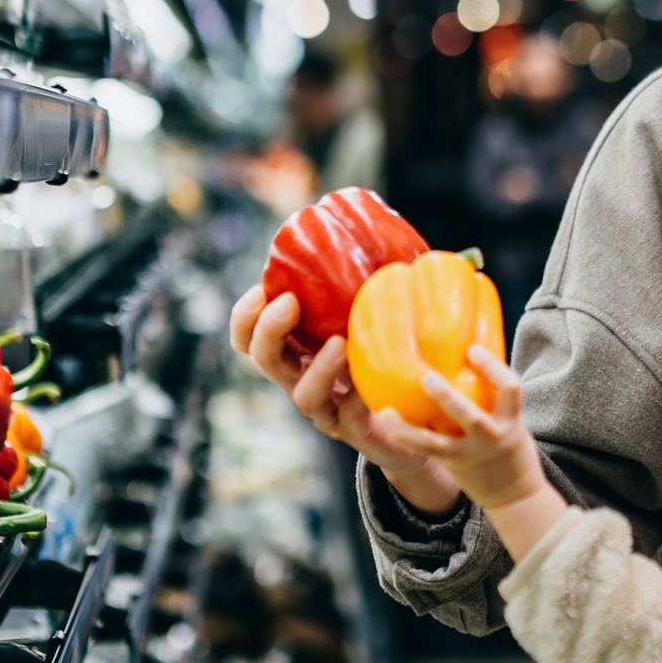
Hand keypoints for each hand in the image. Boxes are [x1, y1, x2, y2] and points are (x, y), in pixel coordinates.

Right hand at [227, 285, 460, 514]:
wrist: (416, 417)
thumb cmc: (389, 355)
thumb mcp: (372, 315)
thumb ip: (366, 282)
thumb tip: (376, 231)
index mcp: (295, 351)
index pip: (248, 337)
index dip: (244, 316)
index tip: (261, 289)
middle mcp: (300, 379)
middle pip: (264, 360)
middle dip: (269, 330)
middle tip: (290, 303)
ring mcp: (325, 408)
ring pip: (303, 395)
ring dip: (317, 368)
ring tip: (340, 344)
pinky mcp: (354, 431)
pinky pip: (347, 419)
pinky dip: (354, 401)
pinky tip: (368, 386)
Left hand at [371, 346, 567, 559]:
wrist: (516, 495)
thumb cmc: (510, 448)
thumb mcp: (512, 422)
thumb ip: (493, 399)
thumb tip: (468, 359)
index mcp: (510, 421)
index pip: (510, 389)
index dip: (493, 368)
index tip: (473, 349)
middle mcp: (490, 437)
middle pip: (470, 417)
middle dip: (447, 397)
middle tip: (426, 378)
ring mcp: (469, 453)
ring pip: (436, 442)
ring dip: (410, 428)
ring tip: (386, 411)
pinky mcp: (453, 463)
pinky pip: (425, 449)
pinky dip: (404, 434)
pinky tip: (387, 417)